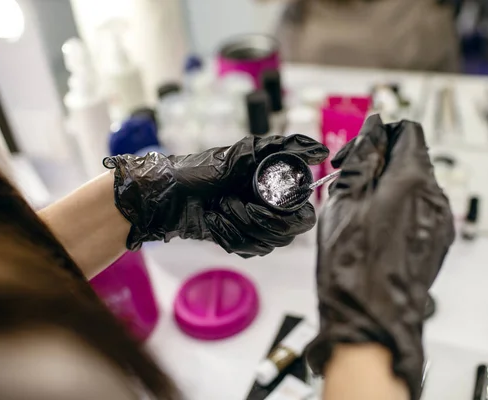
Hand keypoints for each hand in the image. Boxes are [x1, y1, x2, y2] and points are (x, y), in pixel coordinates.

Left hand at [104, 135, 328, 257]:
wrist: (168, 196)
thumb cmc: (201, 171)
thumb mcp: (241, 154)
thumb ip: (281, 150)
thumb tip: (319, 151)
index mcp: (275, 187)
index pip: (303, 213)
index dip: (287, 212)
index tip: (263, 201)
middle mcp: (269, 209)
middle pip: (286, 233)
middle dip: (258, 220)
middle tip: (232, 202)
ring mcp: (255, 227)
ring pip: (266, 243)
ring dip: (239, 225)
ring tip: (220, 207)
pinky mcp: (239, 241)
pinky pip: (246, 249)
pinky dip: (228, 234)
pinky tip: (215, 220)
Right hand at [306, 115, 454, 399]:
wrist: (373, 319)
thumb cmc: (354, 267)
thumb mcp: (345, 200)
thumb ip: (363, 158)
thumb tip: (373, 130)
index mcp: (414, 180)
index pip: (407, 132)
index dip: (379, 134)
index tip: (358, 150)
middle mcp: (435, 198)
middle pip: (412, 159)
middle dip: (380, 163)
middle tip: (349, 181)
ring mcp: (439, 223)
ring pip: (414, 187)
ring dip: (387, 187)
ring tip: (357, 211)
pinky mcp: (437, 243)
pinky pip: (419, 212)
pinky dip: (397, 210)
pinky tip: (373, 230)